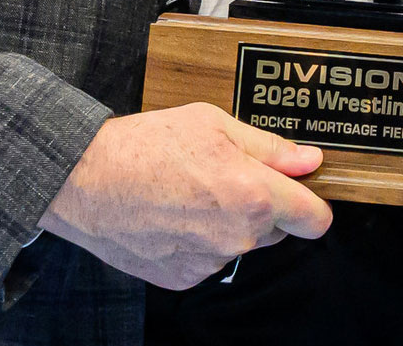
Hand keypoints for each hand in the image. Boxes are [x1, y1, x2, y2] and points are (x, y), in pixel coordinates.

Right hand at [38, 104, 331, 288]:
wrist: (87, 181)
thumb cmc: (148, 145)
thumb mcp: (214, 124)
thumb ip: (269, 147)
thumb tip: (310, 160)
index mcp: (254, 195)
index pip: (315, 219)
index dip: (312, 203)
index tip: (302, 191)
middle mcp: (238, 236)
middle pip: (277, 228)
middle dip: (264, 205)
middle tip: (227, 174)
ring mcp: (210, 262)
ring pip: (240, 241)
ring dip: (229, 222)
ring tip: (190, 190)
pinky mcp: (183, 278)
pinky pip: (209, 257)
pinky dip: (199, 239)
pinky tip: (173, 213)